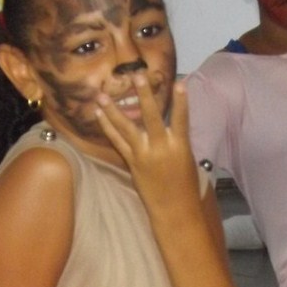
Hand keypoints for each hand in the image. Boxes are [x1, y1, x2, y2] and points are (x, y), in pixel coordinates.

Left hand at [94, 75, 200, 221]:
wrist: (174, 210)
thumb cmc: (186, 185)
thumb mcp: (187, 159)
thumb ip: (176, 140)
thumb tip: (166, 125)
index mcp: (180, 147)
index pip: (181, 119)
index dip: (181, 101)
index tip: (179, 82)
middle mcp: (160, 148)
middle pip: (151, 117)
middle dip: (144, 96)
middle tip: (137, 76)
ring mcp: (143, 155)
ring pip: (126, 128)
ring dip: (112, 110)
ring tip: (101, 94)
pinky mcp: (132, 163)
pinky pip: (117, 141)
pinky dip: (107, 127)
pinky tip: (99, 114)